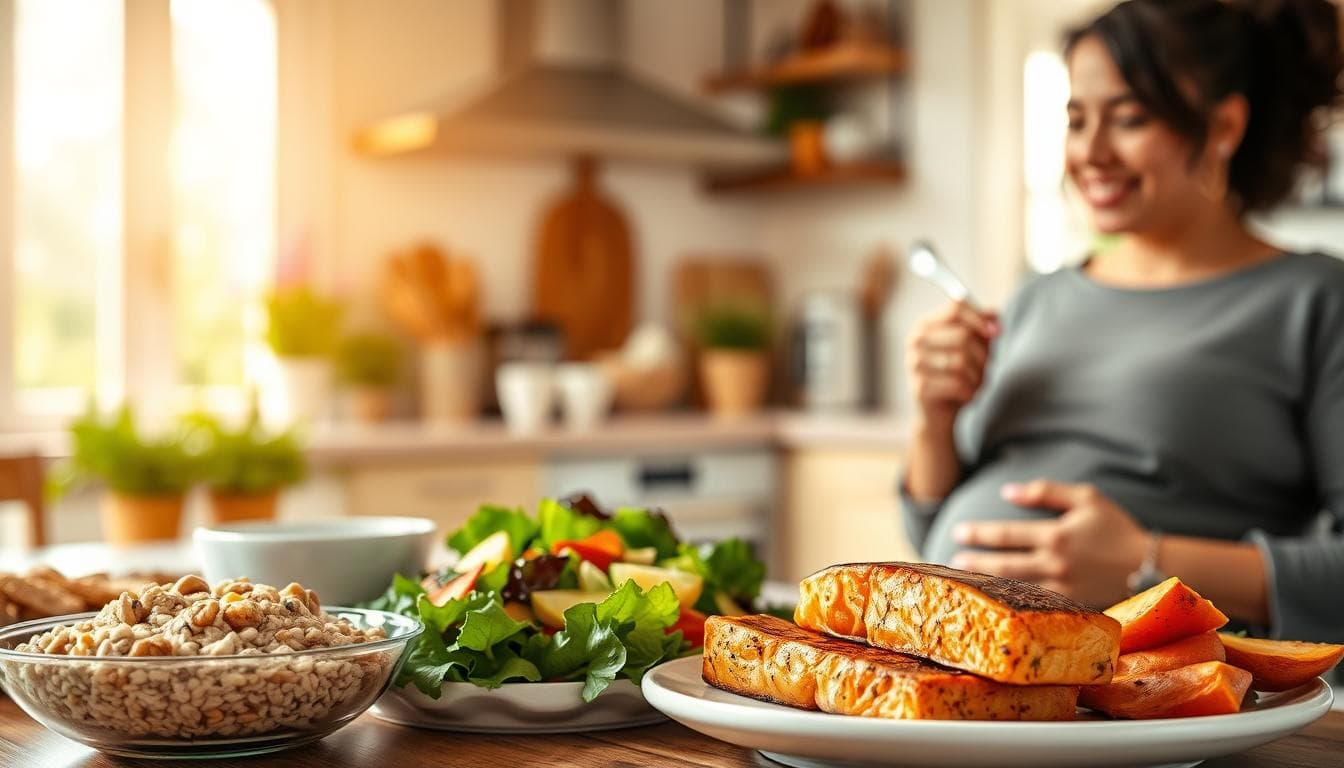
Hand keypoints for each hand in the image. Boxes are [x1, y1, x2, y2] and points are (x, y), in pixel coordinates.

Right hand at [905, 301, 998, 425]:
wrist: (939, 414)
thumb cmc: (957, 376)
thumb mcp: (973, 349)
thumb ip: (982, 328)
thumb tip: (994, 314)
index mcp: (926, 325)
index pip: (955, 309)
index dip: (980, 319)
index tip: (997, 333)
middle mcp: (915, 341)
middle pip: (962, 336)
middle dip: (982, 355)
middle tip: (984, 369)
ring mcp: (914, 364)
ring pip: (961, 362)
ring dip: (977, 376)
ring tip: (975, 384)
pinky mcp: (919, 387)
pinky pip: (956, 384)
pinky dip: (969, 391)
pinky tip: (966, 395)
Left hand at [949, 479, 1150, 607]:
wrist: (1150, 565)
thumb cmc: (1116, 527)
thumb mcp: (1086, 498)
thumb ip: (1045, 491)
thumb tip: (1008, 491)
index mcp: (1056, 535)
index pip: (1006, 534)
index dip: (979, 533)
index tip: (958, 531)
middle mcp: (1055, 564)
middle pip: (1004, 563)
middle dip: (975, 560)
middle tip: (952, 559)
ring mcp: (1062, 588)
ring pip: (1015, 587)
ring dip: (988, 582)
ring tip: (966, 579)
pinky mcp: (1071, 605)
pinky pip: (1035, 603)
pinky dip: (1013, 600)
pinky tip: (998, 598)